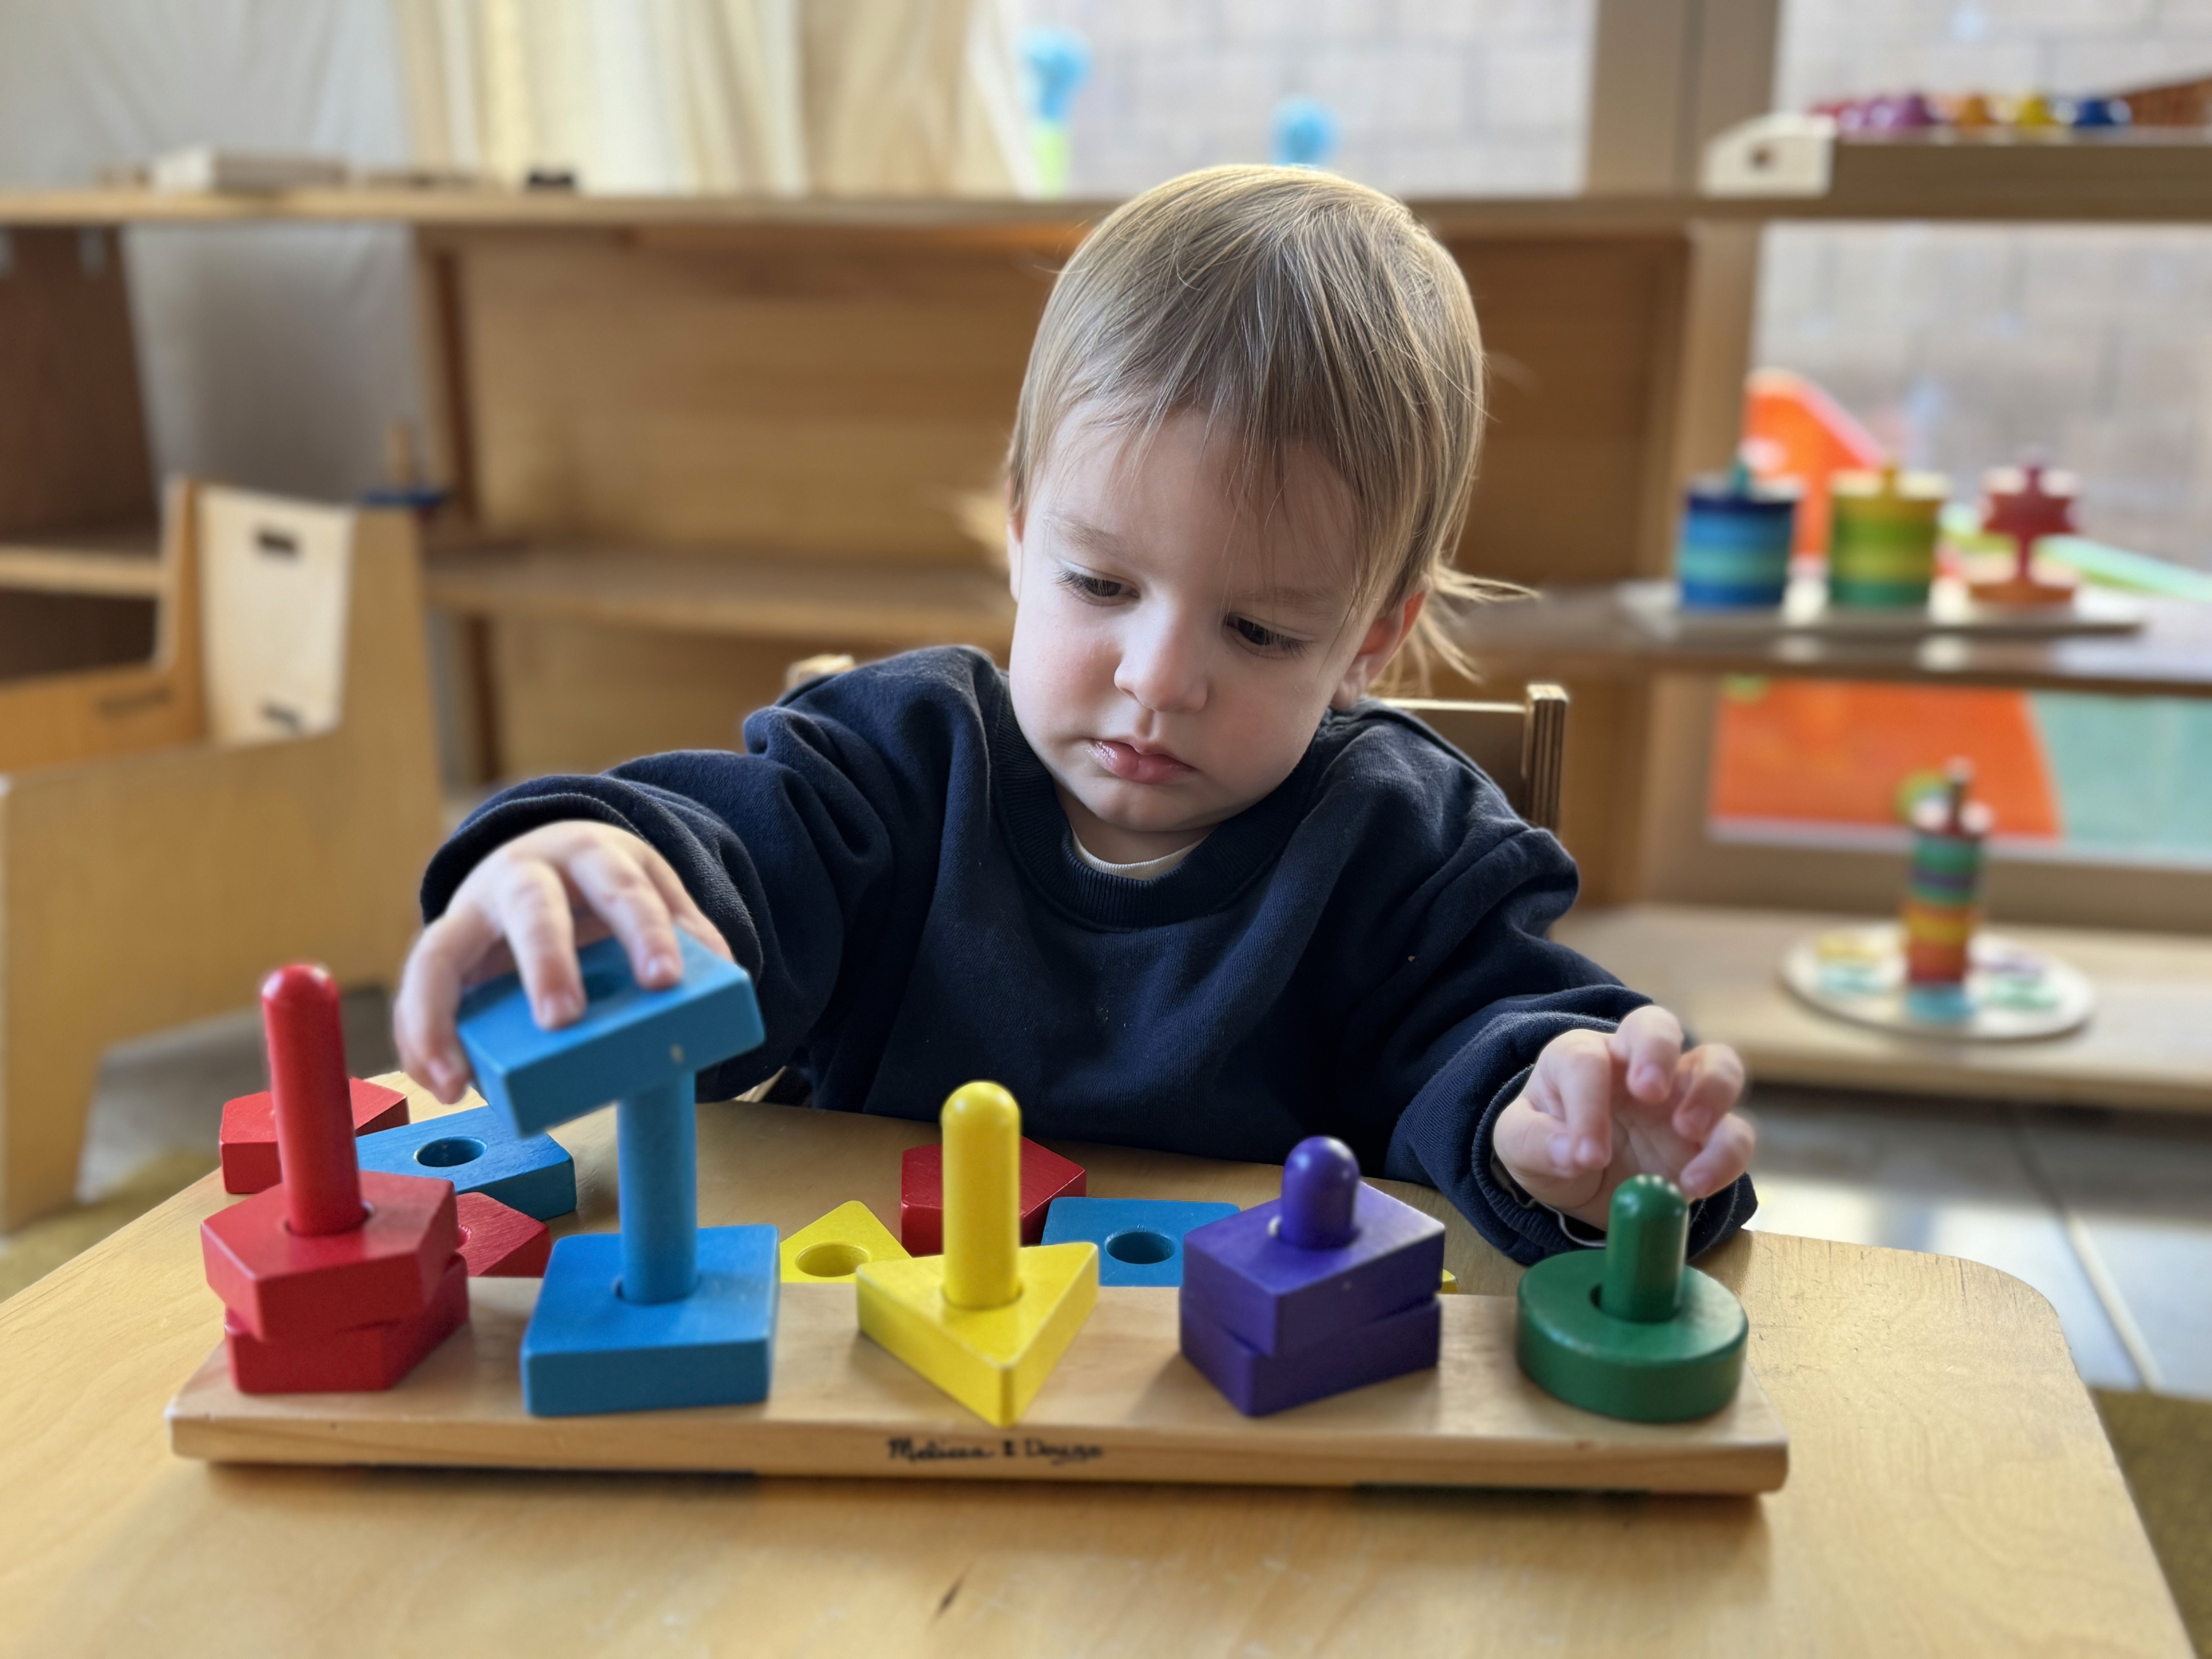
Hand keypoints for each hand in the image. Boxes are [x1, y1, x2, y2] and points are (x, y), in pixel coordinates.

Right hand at [394, 820, 731, 1102]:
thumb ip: (685, 929)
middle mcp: (524, 874)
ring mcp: (474, 910)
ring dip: (444, 1013)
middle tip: (564, 1019)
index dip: (643, 931)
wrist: (545, 854)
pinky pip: (419, 988)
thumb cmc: (604, 888)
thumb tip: (727, 980)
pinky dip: (421, 1036)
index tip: (664, 980)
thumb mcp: (650, 891)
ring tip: (462, 1078)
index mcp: (591, 857)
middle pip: (533, 910)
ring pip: (444, 948)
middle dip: (547, 961)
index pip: (622, 889)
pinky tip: (442, 1084)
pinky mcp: (441, 947)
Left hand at [1492, 1006, 1753, 1231]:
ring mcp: (1680, 1095)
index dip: (1587, 1105)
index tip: (1586, 1155)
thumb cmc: (1548, 1146)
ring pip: (1719, 1063)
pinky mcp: (1710, 1135)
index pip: (1586, 1061)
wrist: (1580, 1183)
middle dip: (1656, 1050)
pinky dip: (1725, 1156)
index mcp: (1581, 1058)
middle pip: (1657, 1026)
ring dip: (1711, 1091)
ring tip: (1689, 1129)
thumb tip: (1573, 1153)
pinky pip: (1736, 1132)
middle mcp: (1634, 1064)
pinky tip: (1694, 1185)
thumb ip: (1536, 1144)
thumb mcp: (1519, 1147)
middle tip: (1650, 1091)